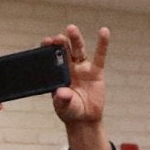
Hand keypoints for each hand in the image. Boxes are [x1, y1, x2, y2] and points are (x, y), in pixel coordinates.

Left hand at [51, 25, 110, 149]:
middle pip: (64, 51)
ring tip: (71, 29)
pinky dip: (102, 44)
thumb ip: (62, 100)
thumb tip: (61, 93)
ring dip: (75, 39)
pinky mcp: (96, 72)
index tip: (45, 42)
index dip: (48, 49)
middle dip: (60, 43)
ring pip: (78, 50)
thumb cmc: (70, 112)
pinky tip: (103, 31)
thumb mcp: (64, 108)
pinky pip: (99, 56)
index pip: (51, 58)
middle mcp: (68, 68)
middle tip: (58, 37)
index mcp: (57, 75)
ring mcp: (82, 68)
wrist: (85, 120)